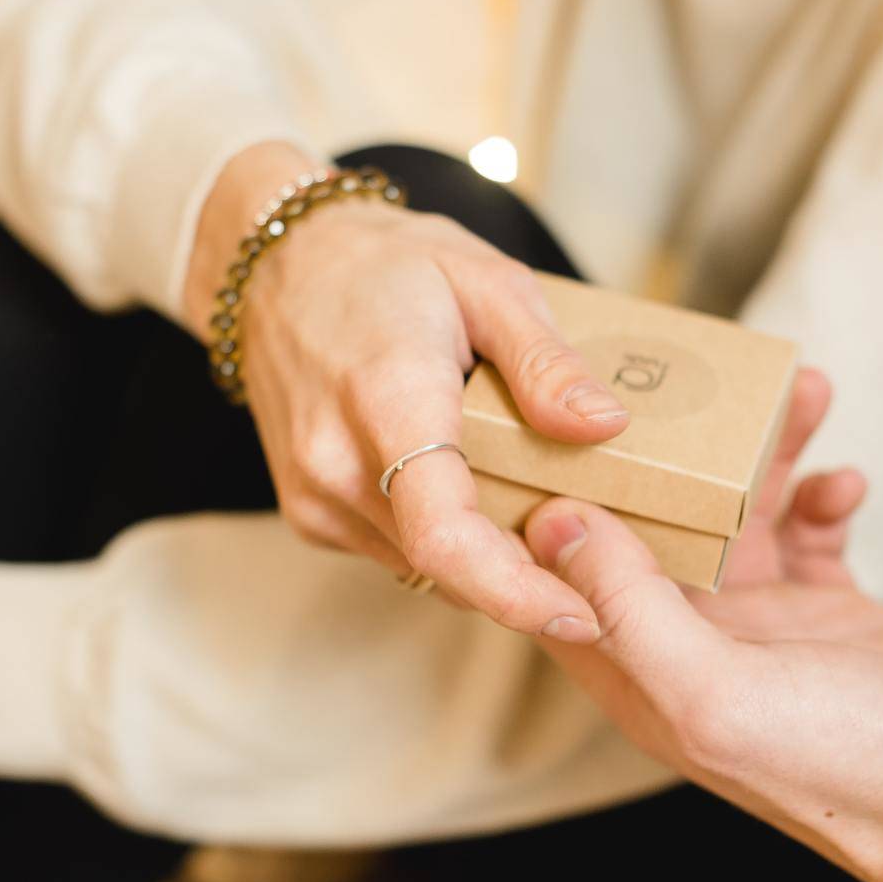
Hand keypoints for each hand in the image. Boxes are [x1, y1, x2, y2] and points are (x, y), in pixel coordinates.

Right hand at [183, 143, 628, 638]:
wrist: (276, 267)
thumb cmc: (386, 265)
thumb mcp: (486, 279)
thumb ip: (544, 361)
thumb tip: (606, 426)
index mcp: (387, 400)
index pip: (445, 533)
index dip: (514, 591)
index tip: (580, 616)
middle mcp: (337, 463)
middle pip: (447, 566)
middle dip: (527, 579)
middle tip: (593, 555)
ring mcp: (315, 495)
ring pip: (427, 568)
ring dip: (488, 561)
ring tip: (538, 511)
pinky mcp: (310, 513)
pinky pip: (398, 552)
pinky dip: (447, 543)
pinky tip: (474, 493)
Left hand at [524, 372, 882, 881]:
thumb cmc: (842, 766)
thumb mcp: (717, 690)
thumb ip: (631, 608)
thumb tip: (555, 523)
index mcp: (642, 676)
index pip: (563, 580)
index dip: (551, 503)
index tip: (554, 419)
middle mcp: (691, 648)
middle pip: (652, 528)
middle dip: (670, 452)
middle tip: (694, 376)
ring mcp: (761, 629)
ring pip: (737, 515)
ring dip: (764, 455)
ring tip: (801, 393)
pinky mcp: (827, 614)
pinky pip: (808, 531)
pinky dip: (823, 498)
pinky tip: (847, 484)